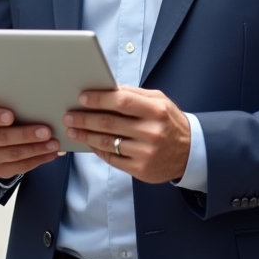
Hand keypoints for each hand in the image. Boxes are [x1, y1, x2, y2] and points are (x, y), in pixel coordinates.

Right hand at [0, 101, 64, 178]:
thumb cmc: (3, 112)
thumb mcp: (2, 104)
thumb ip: (13, 102)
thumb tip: (40, 102)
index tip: (10, 116)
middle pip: (2, 137)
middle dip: (26, 135)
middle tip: (47, 131)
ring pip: (13, 154)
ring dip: (36, 149)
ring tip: (54, 144)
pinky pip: (19, 167)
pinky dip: (37, 160)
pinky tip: (50, 154)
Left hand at [64, 86, 190, 183]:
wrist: (190, 152)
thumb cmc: (170, 122)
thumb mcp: (159, 102)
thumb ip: (134, 94)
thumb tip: (107, 88)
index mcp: (156, 110)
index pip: (121, 101)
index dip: (99, 98)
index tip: (82, 97)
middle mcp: (151, 132)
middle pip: (109, 123)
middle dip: (85, 118)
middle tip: (69, 115)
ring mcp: (145, 152)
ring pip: (106, 142)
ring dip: (85, 135)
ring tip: (72, 129)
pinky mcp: (140, 169)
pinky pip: (111, 158)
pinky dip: (96, 149)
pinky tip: (88, 142)